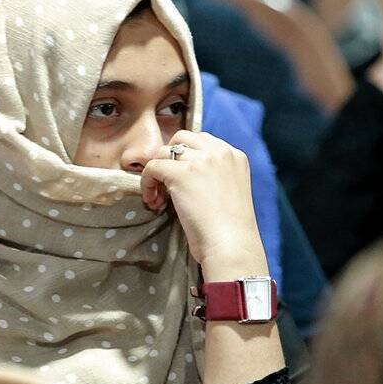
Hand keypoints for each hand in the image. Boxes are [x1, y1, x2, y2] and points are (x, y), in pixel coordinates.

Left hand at [139, 130, 265, 270]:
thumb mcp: (231, 190)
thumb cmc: (231, 230)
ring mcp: (200, 161)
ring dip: (157, 172)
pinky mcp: (181, 173)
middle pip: (182, 137)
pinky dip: (147, 183)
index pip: (203, 140)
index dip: (186, 156)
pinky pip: (152, 167)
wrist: (231, 246)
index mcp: (235, 155)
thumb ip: (214, 174)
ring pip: (164, 152)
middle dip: (170, 156)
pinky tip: (152, 201)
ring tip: (158, 196)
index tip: (181, 178)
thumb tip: (185, 173)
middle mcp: (219, 152)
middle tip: (167, 182)